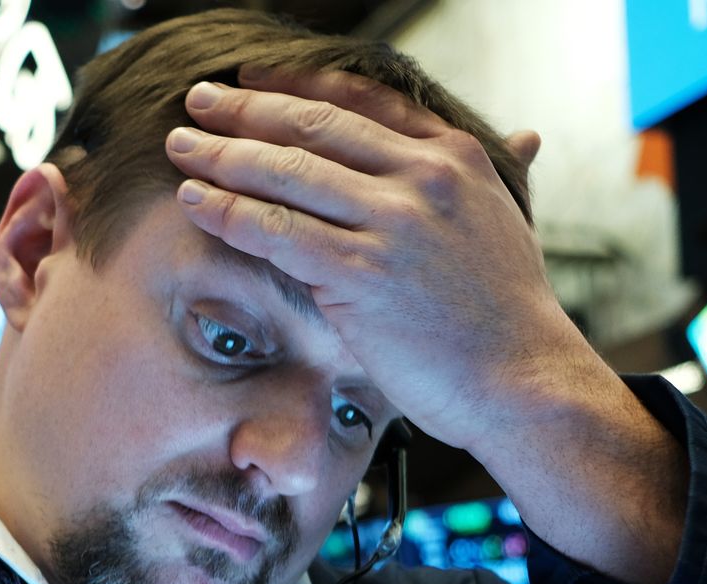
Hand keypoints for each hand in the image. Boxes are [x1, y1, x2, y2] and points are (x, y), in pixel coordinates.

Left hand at [165, 66, 592, 453]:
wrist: (525, 380)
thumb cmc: (510, 313)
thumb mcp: (510, 221)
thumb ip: (498, 174)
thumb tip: (524, 137)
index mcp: (455, 156)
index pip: (360, 100)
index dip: (296, 84)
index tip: (252, 79)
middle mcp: (424, 179)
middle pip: (313, 126)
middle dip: (246, 110)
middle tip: (198, 100)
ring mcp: (392, 226)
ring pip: (288, 174)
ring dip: (223, 156)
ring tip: (181, 147)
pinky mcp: (361, 277)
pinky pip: (278, 233)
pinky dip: (229, 213)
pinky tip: (195, 202)